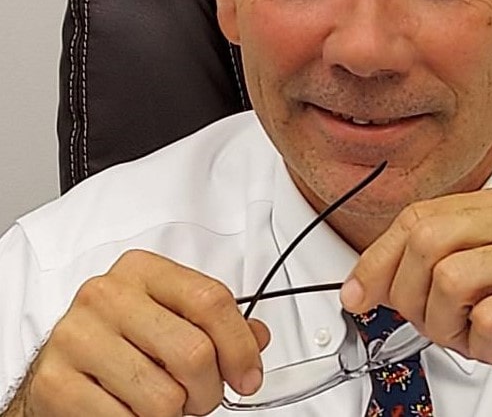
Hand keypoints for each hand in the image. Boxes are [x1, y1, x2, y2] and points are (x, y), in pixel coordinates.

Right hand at [16, 250, 268, 415]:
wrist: (58, 369)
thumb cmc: (122, 339)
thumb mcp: (170, 316)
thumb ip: (216, 322)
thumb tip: (256, 338)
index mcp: (143, 270)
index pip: (211, 301)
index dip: (240, 347)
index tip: (248, 377)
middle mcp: (107, 295)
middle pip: (193, 352)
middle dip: (209, 390)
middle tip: (201, 397)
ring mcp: (77, 337)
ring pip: (163, 398)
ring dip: (176, 414)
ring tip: (165, 404)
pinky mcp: (55, 383)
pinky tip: (133, 411)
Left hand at [340, 183, 491, 416]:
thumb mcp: (483, 284)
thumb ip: (435, 266)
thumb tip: (369, 279)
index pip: (421, 215)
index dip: (379, 258)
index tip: (358, 292)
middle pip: (428, 240)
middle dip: (410, 295)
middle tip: (434, 325)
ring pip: (451, 279)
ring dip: (451, 327)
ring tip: (480, 337)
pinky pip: (490, 317)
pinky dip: (486, 346)